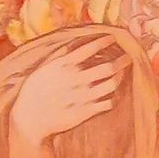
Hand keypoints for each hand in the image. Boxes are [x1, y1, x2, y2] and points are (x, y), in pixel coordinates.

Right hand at [4, 32, 130, 145]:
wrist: (30, 119)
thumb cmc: (34, 92)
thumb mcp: (43, 68)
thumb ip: (59, 56)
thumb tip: (73, 44)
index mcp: (65, 66)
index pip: (90, 48)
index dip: (104, 41)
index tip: (113, 37)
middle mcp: (77, 79)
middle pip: (108, 67)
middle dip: (122, 60)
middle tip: (128, 57)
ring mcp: (83, 97)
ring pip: (112, 84)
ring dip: (120, 77)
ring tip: (122, 74)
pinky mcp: (86, 112)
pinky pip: (108, 103)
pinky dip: (114, 97)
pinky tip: (113, 93)